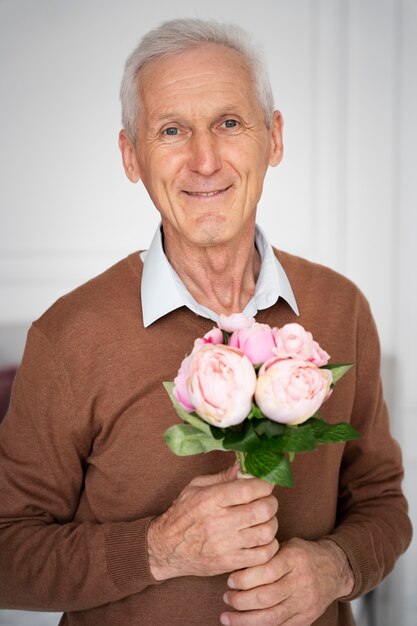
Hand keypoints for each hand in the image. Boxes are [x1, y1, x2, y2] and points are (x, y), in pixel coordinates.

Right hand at [147, 464, 278, 579]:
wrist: (165, 548)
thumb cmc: (182, 514)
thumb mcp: (197, 487)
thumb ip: (223, 476)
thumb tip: (244, 464)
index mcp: (211, 499)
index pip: (249, 489)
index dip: (264, 483)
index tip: (265, 483)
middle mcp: (219, 521)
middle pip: (263, 510)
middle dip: (270, 502)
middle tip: (266, 500)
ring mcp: (226, 544)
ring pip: (266, 532)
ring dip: (271, 523)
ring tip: (264, 519)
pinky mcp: (230, 562)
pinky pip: (262, 555)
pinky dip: (269, 545)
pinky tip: (262, 538)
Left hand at [221, 537, 353, 625]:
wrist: (334, 569)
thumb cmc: (303, 554)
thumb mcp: (286, 545)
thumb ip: (266, 555)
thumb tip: (236, 567)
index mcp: (294, 559)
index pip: (266, 572)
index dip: (245, 578)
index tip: (230, 580)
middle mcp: (300, 582)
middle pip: (266, 597)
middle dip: (240, 600)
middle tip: (226, 597)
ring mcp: (304, 602)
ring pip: (272, 617)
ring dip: (245, 620)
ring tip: (227, 616)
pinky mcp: (306, 618)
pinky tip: (245, 625)